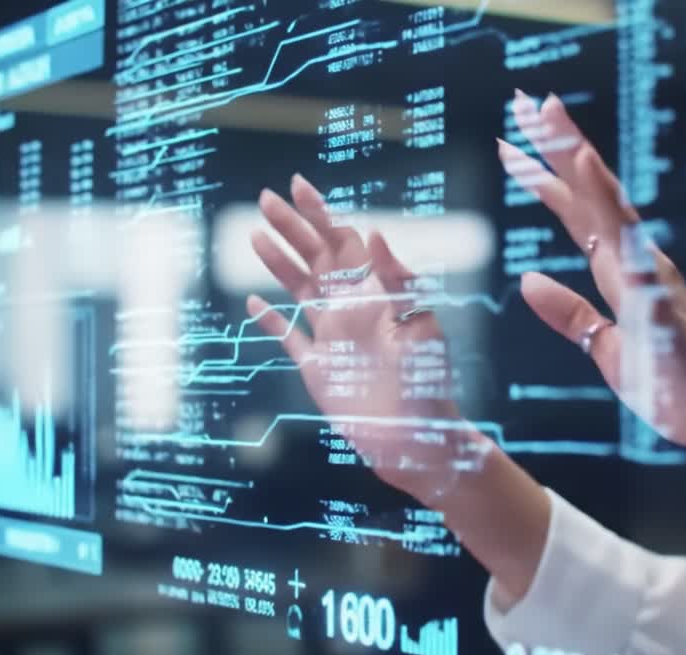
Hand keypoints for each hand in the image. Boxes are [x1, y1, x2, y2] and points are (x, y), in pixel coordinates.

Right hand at [246, 175, 490, 502]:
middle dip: (291, 227)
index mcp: (374, 293)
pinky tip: (256, 302)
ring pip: (299, 289)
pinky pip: (290, 337)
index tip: (297, 186)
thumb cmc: (429, 383)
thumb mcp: (421, 325)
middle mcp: (351, 308)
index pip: (343, 242)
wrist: (418, 438)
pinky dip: (271, 321)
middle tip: (265, 197)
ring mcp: (332, 337)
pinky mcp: (318, 368)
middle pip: (315, 257)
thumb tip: (375, 232)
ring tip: (255, 235)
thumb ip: (398, 279)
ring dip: (278, 262)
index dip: (320, 213)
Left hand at [501, 91, 685, 461]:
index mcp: (623, 276)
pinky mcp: (658, 298)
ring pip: (607, 206)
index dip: (546, 178)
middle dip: (557, 147)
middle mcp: (637, 264)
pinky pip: (625, 240)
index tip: (513, 141)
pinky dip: (604, 202)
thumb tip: (527, 280)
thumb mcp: (606, 352)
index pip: (577, 217)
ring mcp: (650, 277)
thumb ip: (571, 316)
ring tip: (549, 116)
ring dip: (577, 159)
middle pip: (590, 195)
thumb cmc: (677, 390)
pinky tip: (584, 168)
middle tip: (526, 101)